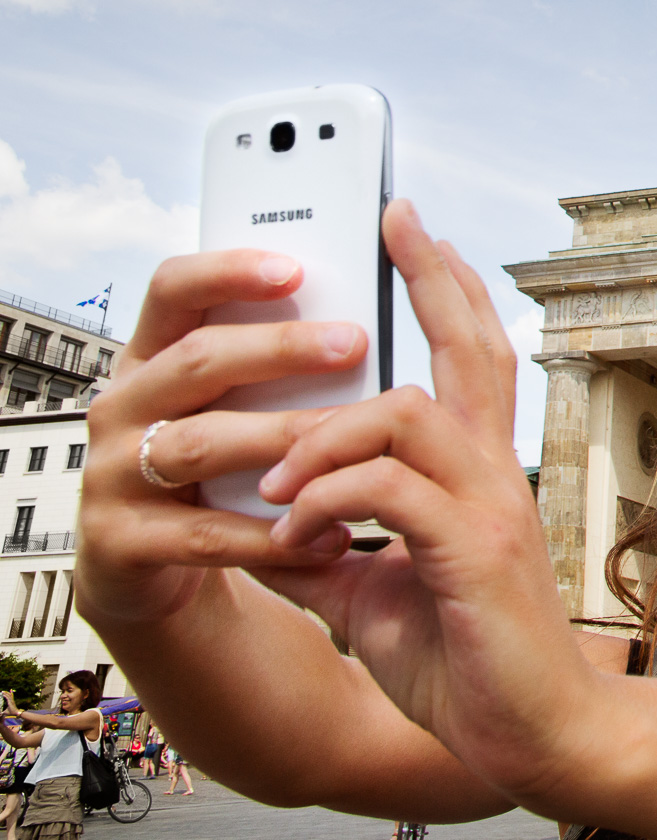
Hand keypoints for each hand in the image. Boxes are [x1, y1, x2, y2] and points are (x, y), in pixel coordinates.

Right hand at [75, 255, 366, 629]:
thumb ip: (269, 372)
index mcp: (151, 358)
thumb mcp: (227, 410)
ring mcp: (112, 473)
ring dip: (282, 437)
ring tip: (350, 436)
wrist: (144, 571)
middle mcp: (123, 405)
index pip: (172, 291)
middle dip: (279, 348)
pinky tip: (332, 536)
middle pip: (198, 360)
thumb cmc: (210, 472)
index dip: (226, 273)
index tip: (295, 269)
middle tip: (353, 344)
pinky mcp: (120, 542)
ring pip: (201, 443)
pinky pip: (205, 534)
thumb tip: (360, 327)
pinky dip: (272, 536)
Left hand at [243, 201, 588, 799]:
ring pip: (409, 412)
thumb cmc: (464, 665)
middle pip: (470, 348)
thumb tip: (265, 520)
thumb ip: (329, 545)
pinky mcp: (473, 548)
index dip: (444, 288)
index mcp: (475, 475)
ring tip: (272, 479)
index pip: (469, 359)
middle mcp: (494, 472)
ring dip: (323, 434)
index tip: (413, 230)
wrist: (528, 736)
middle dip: (430, 277)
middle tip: (395, 217)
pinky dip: (325, 501)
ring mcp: (490, 505)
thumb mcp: (372, 593)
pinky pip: (387, 490)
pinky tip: (295, 538)